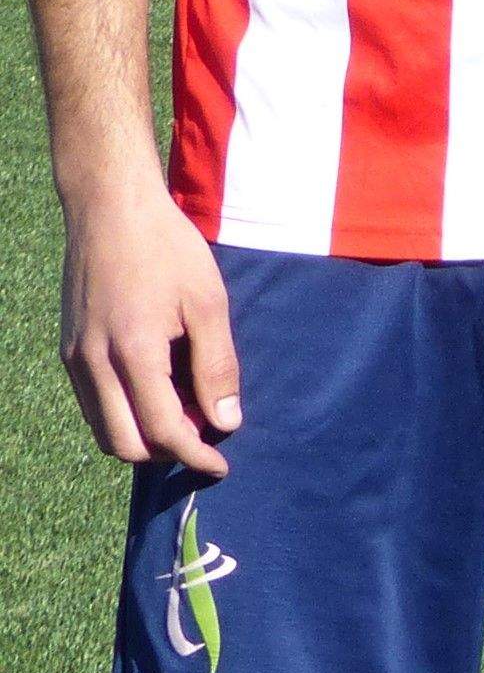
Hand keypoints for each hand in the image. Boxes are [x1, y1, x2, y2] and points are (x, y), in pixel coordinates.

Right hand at [61, 168, 241, 475]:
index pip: (163, 431)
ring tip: (187, 412)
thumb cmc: (168, 249)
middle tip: (206, 435)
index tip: (222, 464)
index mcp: (132, 354)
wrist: (111, 208)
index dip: (196, 455)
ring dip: (143, 435)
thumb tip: (226, 422)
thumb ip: (217, 366)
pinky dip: (124, 413)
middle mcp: (92, 365)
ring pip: (104, 429)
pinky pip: (94, 404)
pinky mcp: (68, 350)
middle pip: (125, 445)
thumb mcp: (208, 303)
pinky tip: (158, 390)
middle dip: (167, 452)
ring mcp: (74, 360)